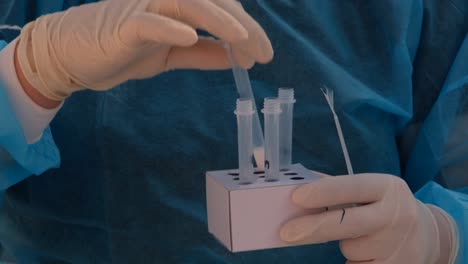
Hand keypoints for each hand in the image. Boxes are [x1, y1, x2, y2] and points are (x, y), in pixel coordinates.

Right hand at [15, 0, 272, 101]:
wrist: (74, 57)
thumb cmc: (122, 50)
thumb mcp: (171, 56)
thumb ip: (201, 54)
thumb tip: (234, 58)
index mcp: (179, 8)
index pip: (222, 10)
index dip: (247, 30)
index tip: (264, 54)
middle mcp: (166, 2)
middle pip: (213, 4)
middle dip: (243, 28)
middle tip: (264, 53)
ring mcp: (145, 8)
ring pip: (188, 4)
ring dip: (218, 20)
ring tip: (242, 39)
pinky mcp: (123, 25)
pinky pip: (149, 22)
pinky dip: (169, 27)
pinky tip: (191, 36)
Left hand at [280, 174, 458, 263]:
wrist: (426, 236)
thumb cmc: (383, 207)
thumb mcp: (370, 191)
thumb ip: (337, 188)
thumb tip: (296, 184)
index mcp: (388, 187)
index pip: (352, 186)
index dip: (324, 192)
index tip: (296, 197)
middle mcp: (398, 214)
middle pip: (346, 222)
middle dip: (313, 228)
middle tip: (286, 233)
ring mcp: (399, 245)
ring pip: (350, 248)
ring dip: (346, 244)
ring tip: (364, 237)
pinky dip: (355, 260)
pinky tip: (369, 252)